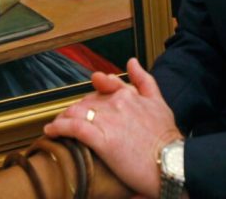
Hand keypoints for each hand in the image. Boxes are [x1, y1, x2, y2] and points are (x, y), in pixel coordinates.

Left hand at [45, 58, 181, 197]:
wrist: (174, 163)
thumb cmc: (168, 139)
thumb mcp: (160, 103)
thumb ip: (144, 81)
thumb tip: (131, 61)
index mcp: (128, 95)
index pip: (100, 88)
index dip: (88, 96)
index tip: (82, 103)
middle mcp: (116, 103)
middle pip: (85, 102)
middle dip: (73, 111)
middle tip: (66, 121)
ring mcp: (108, 120)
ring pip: (75, 112)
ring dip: (62, 119)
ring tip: (55, 128)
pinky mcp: (101, 139)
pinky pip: (72, 128)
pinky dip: (58, 128)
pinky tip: (51, 132)